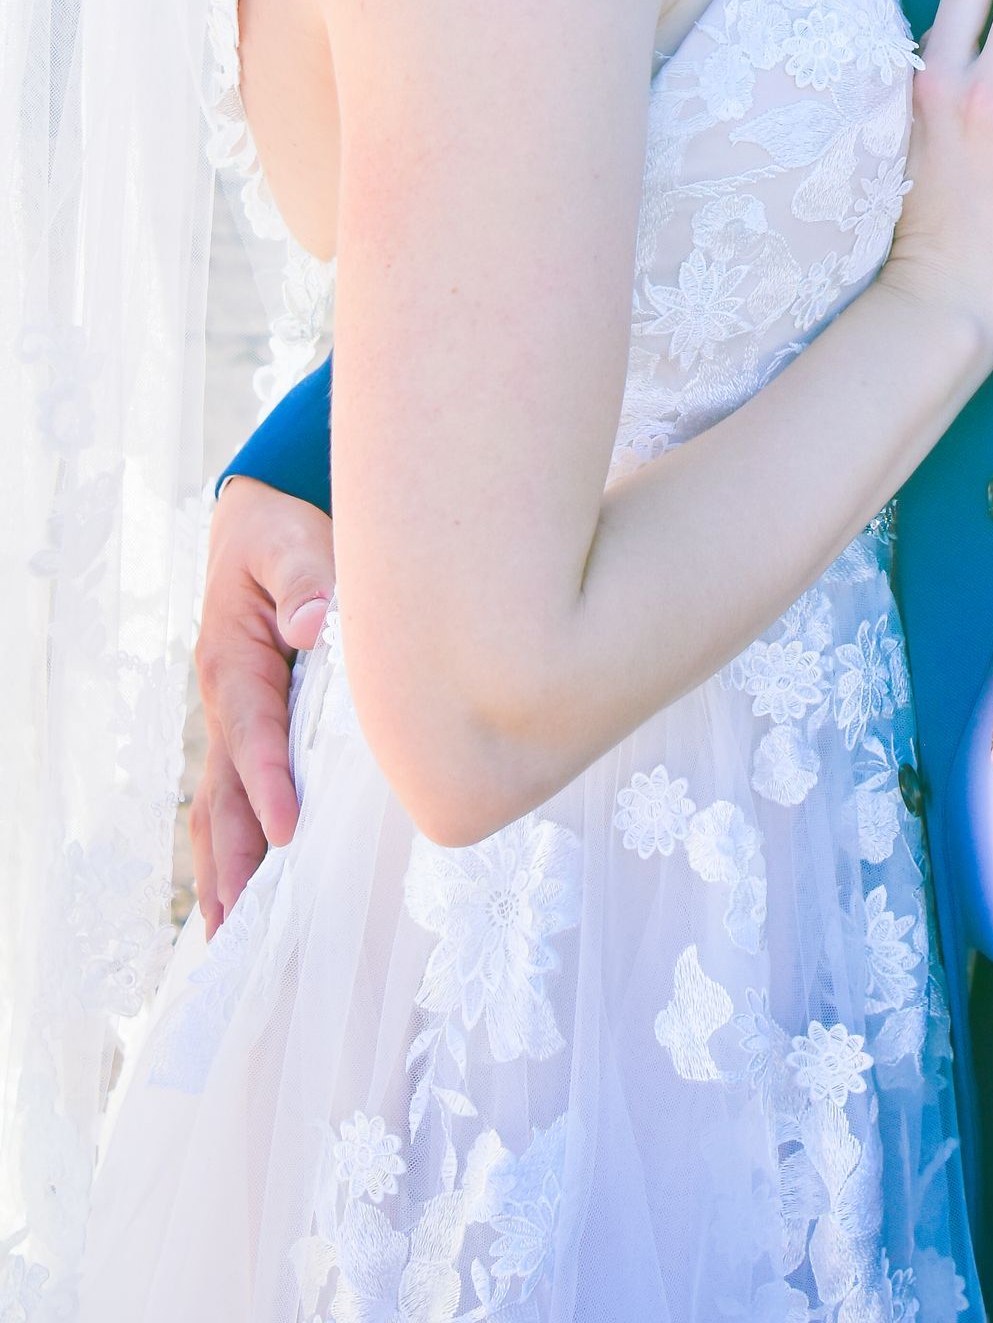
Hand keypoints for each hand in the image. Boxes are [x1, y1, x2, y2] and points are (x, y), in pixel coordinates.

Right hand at [189, 477, 335, 931]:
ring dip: (225, 869)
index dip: (269, 786)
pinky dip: (235, 847)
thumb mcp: (293, 539)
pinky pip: (234, 796)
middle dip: (233, 859)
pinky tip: (247, 892)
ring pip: (220, 807)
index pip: (253, 735)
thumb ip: (304, 576)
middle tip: (244, 924)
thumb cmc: (282, 531)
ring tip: (232, 934)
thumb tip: (308, 625)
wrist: (261, 520)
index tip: (291, 832)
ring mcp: (231, 721)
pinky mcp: (250, 728)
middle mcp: (225, 702)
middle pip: (221, 793)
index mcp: (235, 661)